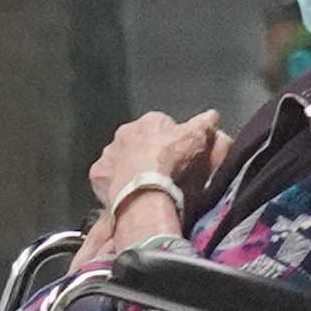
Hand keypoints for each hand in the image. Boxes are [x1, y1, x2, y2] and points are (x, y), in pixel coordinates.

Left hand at [87, 111, 221, 212]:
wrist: (145, 189)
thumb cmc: (171, 161)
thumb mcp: (197, 139)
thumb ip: (204, 124)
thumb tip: (212, 115)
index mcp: (149, 121)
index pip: (161, 125)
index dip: (171, 141)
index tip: (177, 156)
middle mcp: (124, 133)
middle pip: (138, 141)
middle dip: (147, 153)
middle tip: (161, 172)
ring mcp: (109, 154)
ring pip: (120, 158)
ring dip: (129, 168)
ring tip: (144, 186)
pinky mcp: (98, 175)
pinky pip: (107, 178)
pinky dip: (114, 185)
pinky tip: (127, 195)